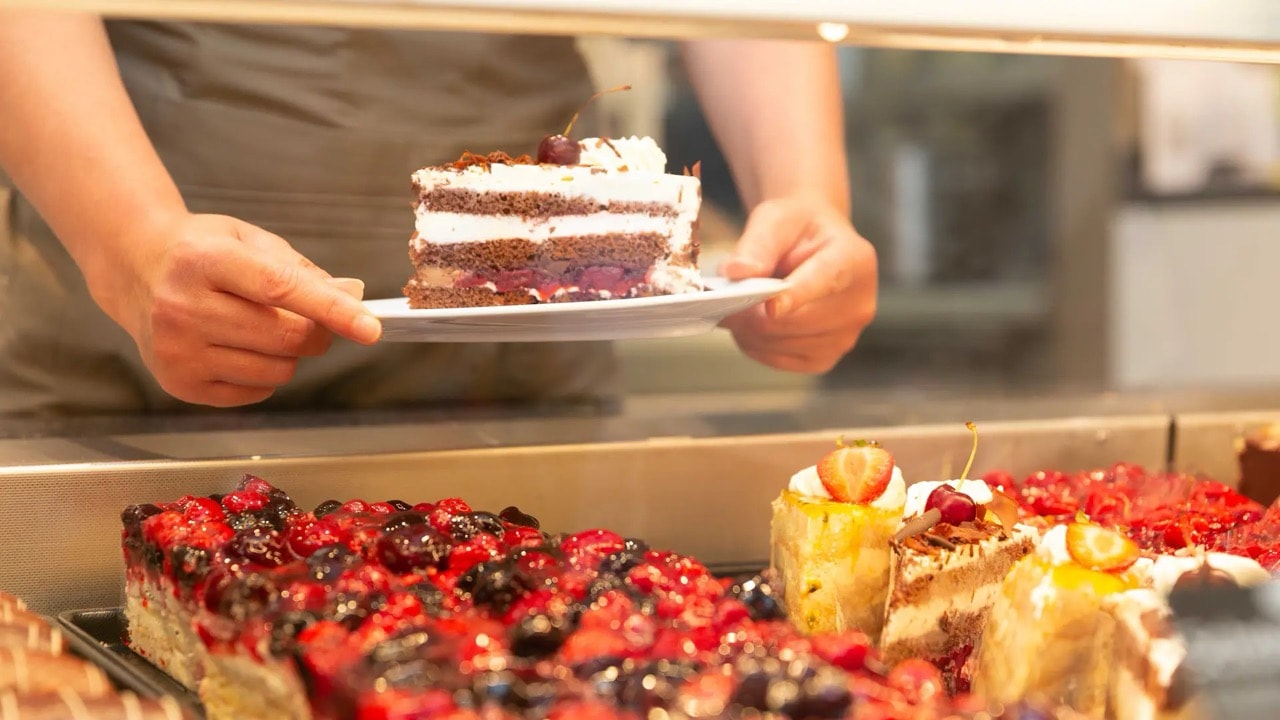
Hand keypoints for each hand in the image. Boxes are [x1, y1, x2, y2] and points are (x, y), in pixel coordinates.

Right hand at [93, 212, 381, 406]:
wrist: (135, 269)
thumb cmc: (201, 251)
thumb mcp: (249, 241)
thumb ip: (304, 270)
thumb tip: (353, 296)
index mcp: (204, 260)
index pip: (281, 289)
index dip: (332, 311)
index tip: (370, 328)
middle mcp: (182, 307)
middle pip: (286, 337)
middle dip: (317, 331)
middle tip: (311, 318)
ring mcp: (176, 350)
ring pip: (277, 370)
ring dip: (289, 354)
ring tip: (260, 326)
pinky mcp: (178, 383)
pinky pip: (255, 392)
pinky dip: (264, 374)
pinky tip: (238, 346)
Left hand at [719, 196, 876, 372]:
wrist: (812, 247)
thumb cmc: (795, 229)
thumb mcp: (776, 219)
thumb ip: (757, 243)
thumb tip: (737, 272)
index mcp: (855, 259)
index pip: (826, 281)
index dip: (796, 296)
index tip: (770, 307)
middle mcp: (859, 304)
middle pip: (795, 321)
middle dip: (751, 312)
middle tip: (721, 299)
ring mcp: (845, 337)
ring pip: (779, 343)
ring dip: (749, 329)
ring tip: (740, 305)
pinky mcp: (825, 359)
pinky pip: (778, 360)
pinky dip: (756, 344)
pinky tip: (753, 323)